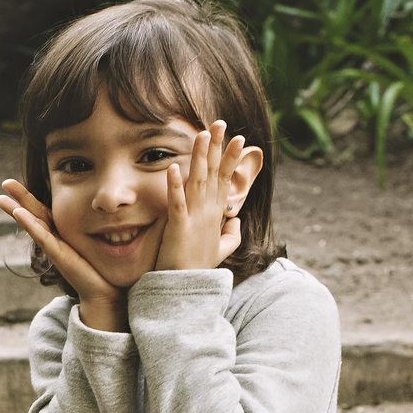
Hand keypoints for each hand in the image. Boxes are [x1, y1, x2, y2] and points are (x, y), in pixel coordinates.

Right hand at [0, 180, 126, 329]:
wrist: (110, 294)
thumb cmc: (110, 269)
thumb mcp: (108, 239)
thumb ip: (111, 224)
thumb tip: (121, 206)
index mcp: (66, 234)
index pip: (46, 211)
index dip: (34, 197)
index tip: (22, 184)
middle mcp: (57, 240)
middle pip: (34, 214)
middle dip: (19, 198)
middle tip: (3, 184)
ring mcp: (56, 248)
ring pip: (32, 225)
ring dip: (16, 210)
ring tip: (0, 198)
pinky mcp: (60, 256)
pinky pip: (43, 237)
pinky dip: (30, 226)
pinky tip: (18, 214)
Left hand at [155, 121, 247, 271]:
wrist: (187, 289)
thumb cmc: (200, 269)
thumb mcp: (222, 250)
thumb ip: (232, 234)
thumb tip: (237, 222)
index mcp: (217, 214)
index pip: (225, 179)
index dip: (231, 158)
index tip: (239, 138)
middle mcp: (209, 212)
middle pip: (214, 172)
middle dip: (219, 147)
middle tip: (221, 123)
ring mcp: (195, 218)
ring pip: (198, 181)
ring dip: (200, 157)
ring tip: (203, 134)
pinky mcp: (179, 226)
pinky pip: (176, 202)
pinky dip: (175, 185)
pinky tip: (173, 167)